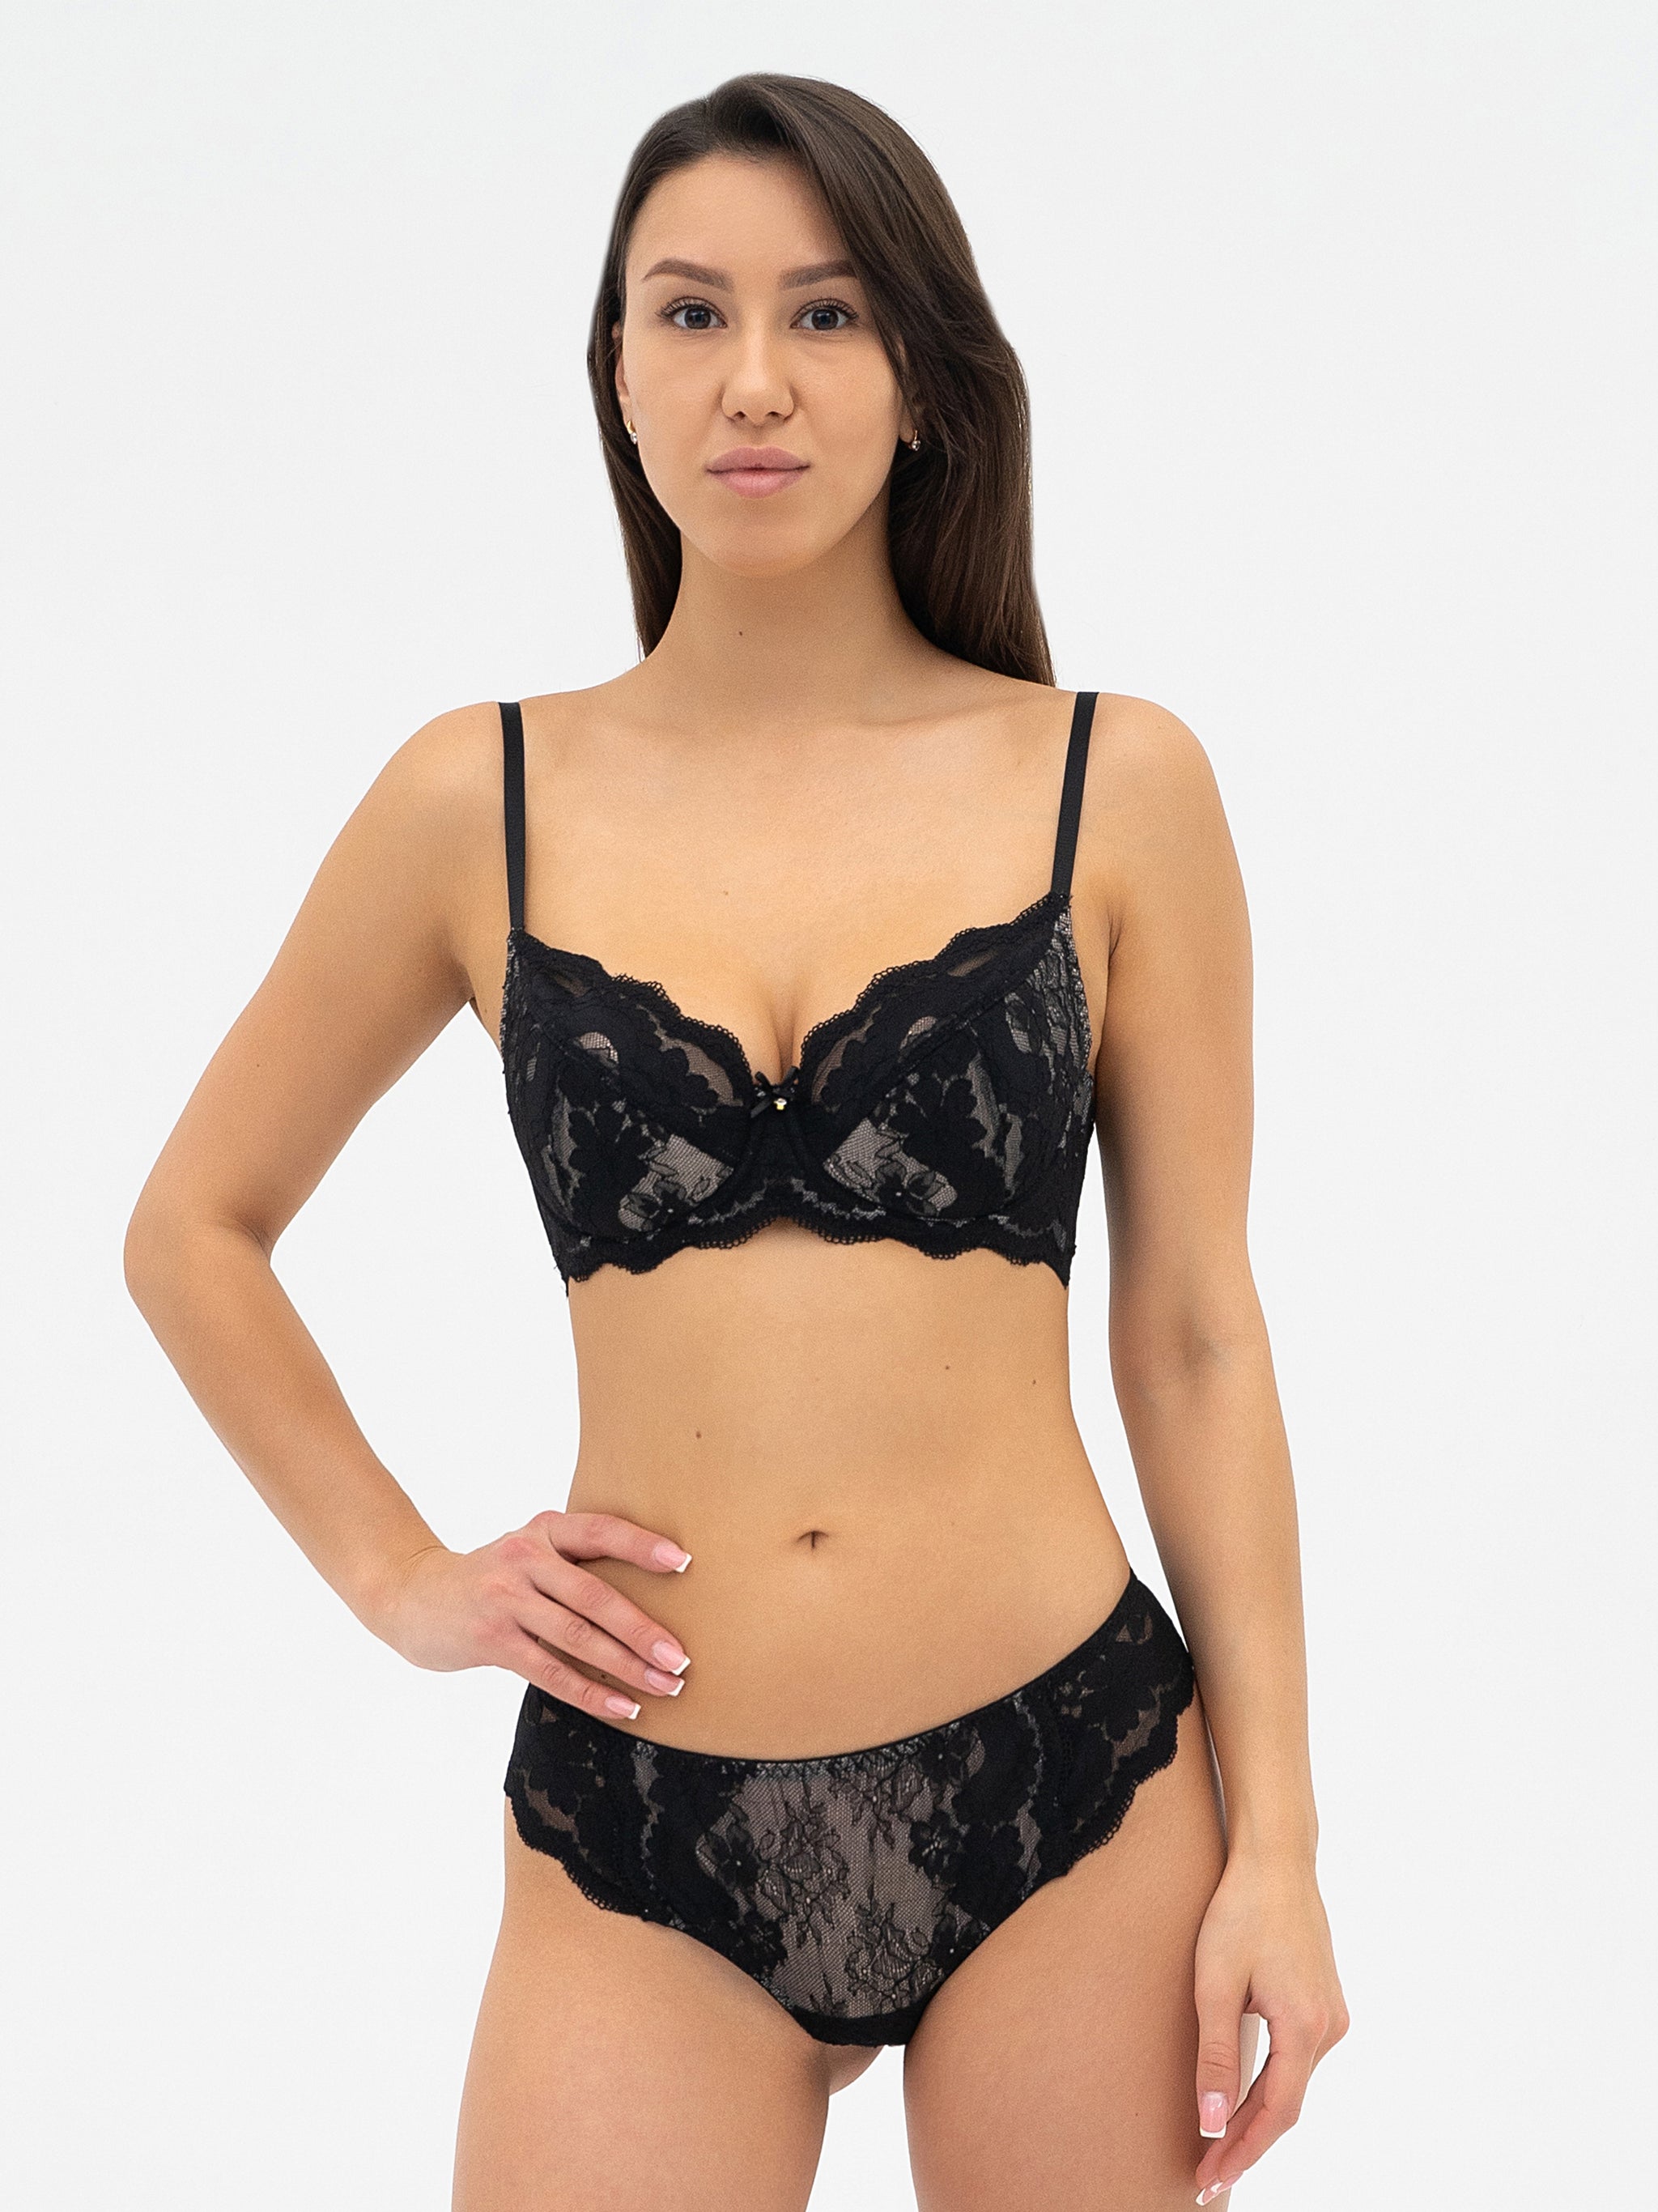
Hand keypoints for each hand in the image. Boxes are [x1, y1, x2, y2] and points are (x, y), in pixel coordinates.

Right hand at [369, 1509, 694, 1718]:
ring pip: (577, 1638)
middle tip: (681, 1657)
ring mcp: (505, 1599)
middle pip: (595, 1597)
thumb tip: (651, 1593)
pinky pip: (551, 1672)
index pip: (601, 1531)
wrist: (413, 1596)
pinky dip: (592, 1693)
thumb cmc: (492, 1577)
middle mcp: (524, 1558)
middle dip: (643, 1631)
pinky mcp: (491, 1640)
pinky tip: (624, 1707)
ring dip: (627, 1667)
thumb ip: (573, 1560)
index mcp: (544, 1529)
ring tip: (666, 1686)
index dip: (641, 1545)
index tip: (682, 1564)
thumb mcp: (528, 1550)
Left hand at [1191, 1850, 1348, 2203]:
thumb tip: (1212, 2123)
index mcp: (1304, 2026)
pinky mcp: (1326, 2001)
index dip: (1243, 2152)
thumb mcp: (1215, 1983)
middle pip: (1287, 2105)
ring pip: (1294, 2083)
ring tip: (1219, 2144)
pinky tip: (1247, 2099)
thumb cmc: (1240, 1911)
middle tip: (1205, 2174)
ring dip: (1258, 2115)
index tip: (1209, 2179)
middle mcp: (1329, 2027)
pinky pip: (1299, 2059)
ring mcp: (1332, 2014)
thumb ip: (1215, 2056)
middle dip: (1246, 2142)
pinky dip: (1272, 2086)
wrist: (1276, 1859)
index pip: (1275, 2114)